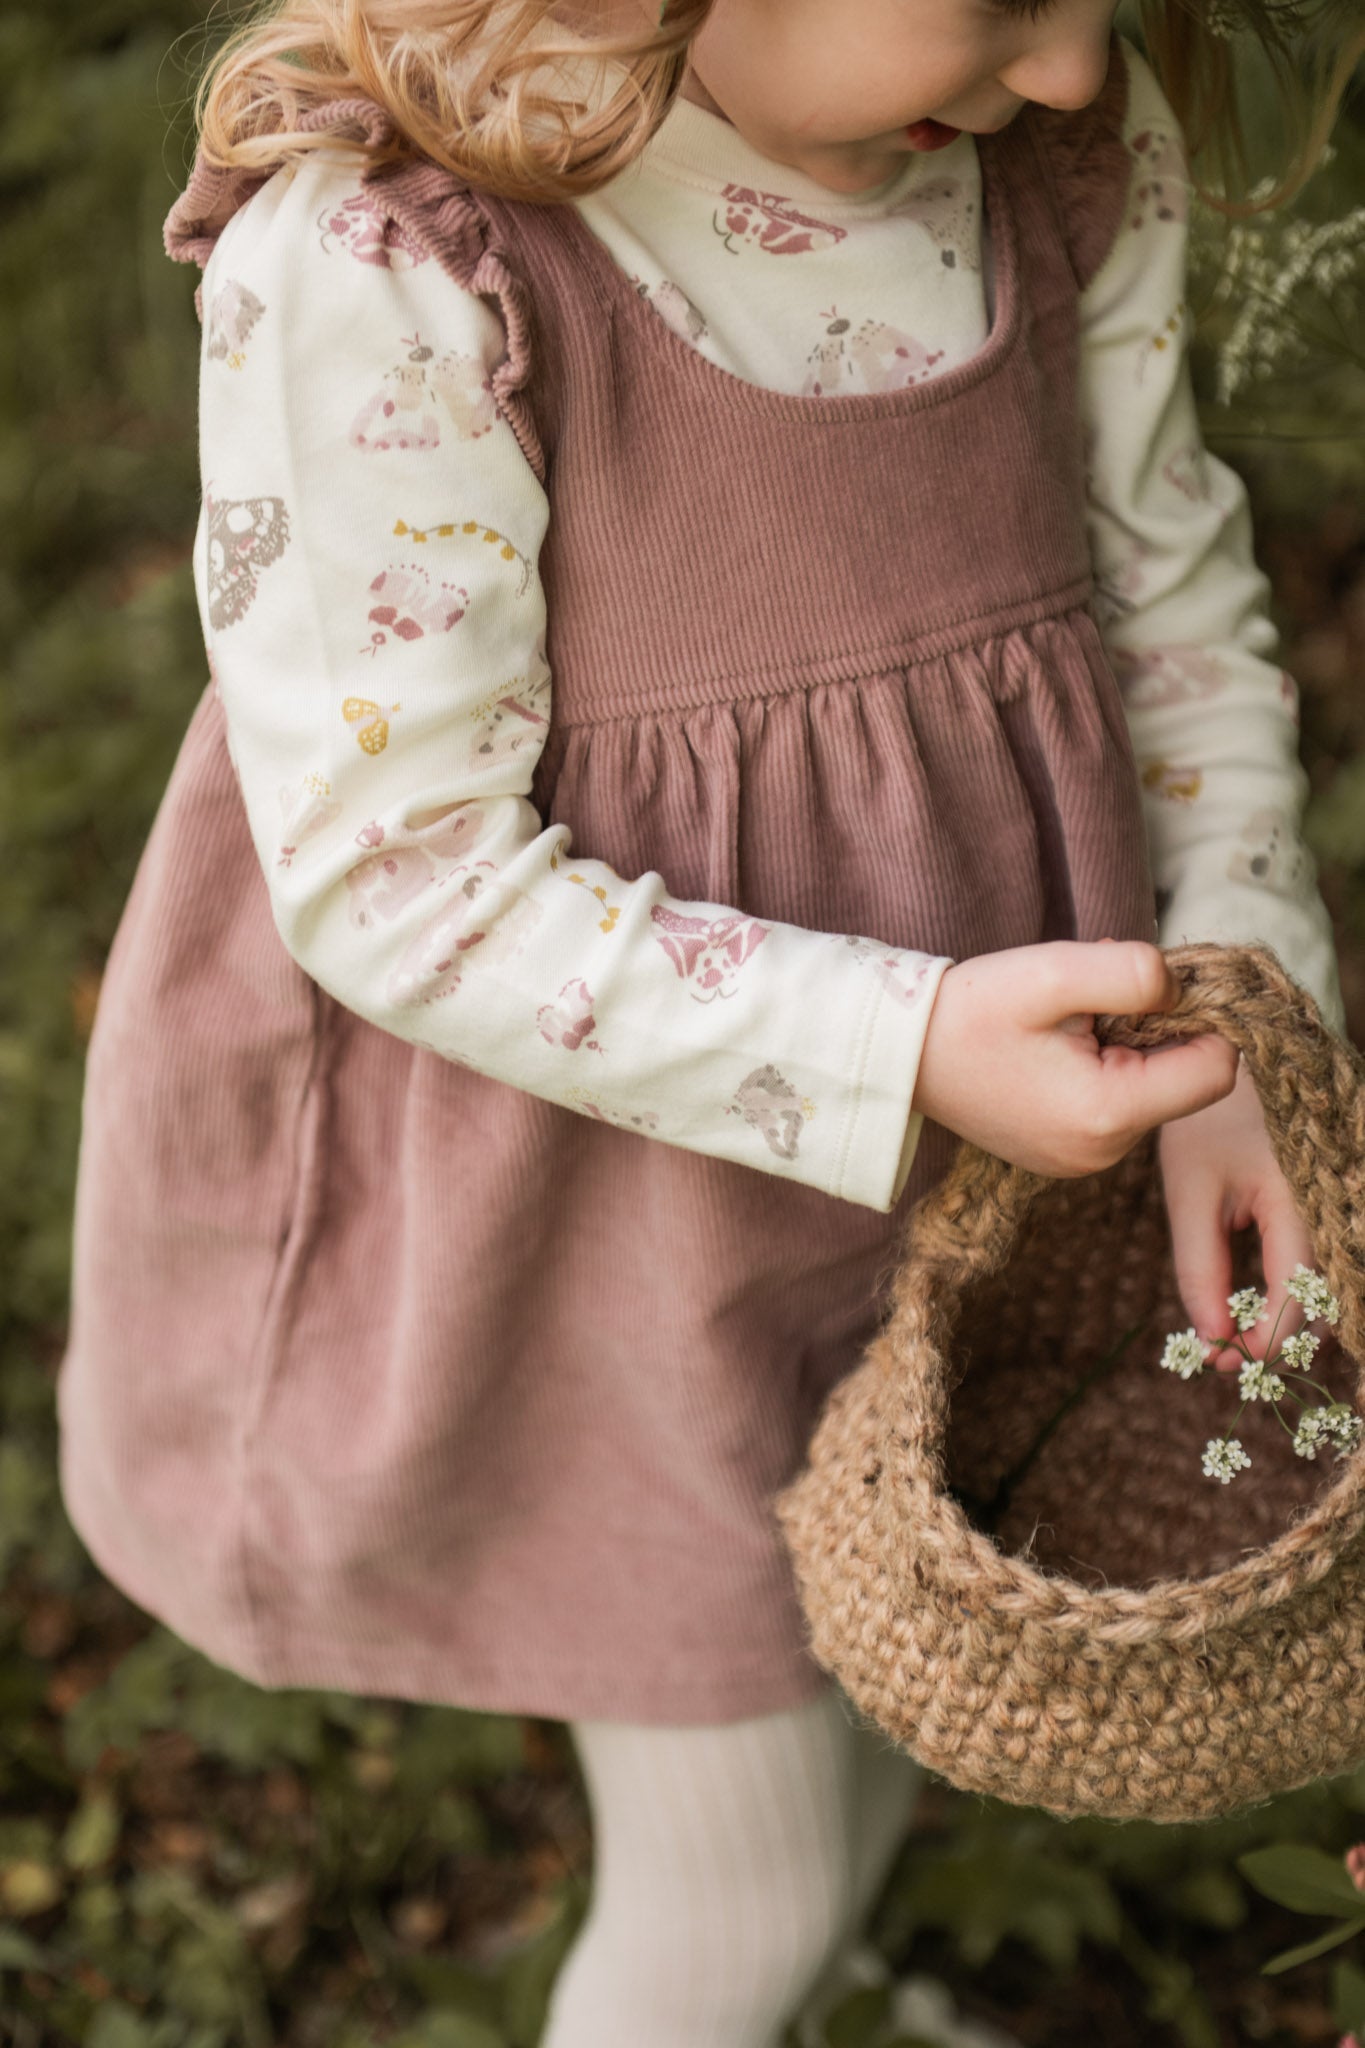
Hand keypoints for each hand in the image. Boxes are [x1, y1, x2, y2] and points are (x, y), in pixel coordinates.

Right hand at [912, 938, 1238, 1178]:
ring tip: (1066, 1023)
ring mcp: (1086, 1161)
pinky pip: (1120, 1106)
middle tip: (1092, 999)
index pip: (1217, 1069)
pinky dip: (1107, 1070)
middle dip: (1160, 1029)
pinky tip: (1056, 1049)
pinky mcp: (1069, 1154)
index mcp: (1109, 1113)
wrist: (901, 1057)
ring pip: (1155, 1091)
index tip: (1150, 986)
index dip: (1202, 1017)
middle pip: (1188, 1081)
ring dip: (1131, 1047)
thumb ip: (1134, 973)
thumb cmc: (971, 1011)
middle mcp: (1105, 1152)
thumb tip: (1183, 988)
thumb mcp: (1054, 972)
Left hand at [1158, 1055, 1312, 1374]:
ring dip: (1291, 1321)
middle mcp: (1337, 1210)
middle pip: (1325, 1305)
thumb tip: (1211, 1337)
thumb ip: (1200, 1267)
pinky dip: (1298, 1292)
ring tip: (1235, 1335)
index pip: (1296, 1301)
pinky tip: (1259, 1302)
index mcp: (1301, 1202)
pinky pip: (1328, 1264)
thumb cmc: (1209, 1122)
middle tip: (1225, 1357)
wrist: (1242, 1063)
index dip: (1260, 1345)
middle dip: (1279, 1341)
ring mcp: (1343, 1209)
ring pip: (1331, 1290)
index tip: (1218, 1361)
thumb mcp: (1192, 1192)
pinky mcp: (1337, 1208)